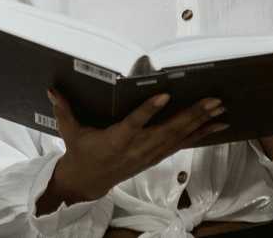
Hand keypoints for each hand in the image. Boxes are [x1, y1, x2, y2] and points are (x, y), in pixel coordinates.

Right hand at [35, 88, 228, 213]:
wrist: (88, 182)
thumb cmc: (81, 152)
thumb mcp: (70, 132)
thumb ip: (64, 110)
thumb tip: (52, 90)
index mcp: (116, 139)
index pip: (135, 123)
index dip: (149, 110)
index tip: (165, 95)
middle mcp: (137, 147)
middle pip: (168, 130)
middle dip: (192, 115)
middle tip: (212, 100)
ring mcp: (149, 153)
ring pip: (179, 137)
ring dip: (201, 123)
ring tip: (220, 110)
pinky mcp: (156, 156)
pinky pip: (182, 144)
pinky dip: (200, 135)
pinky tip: (216, 126)